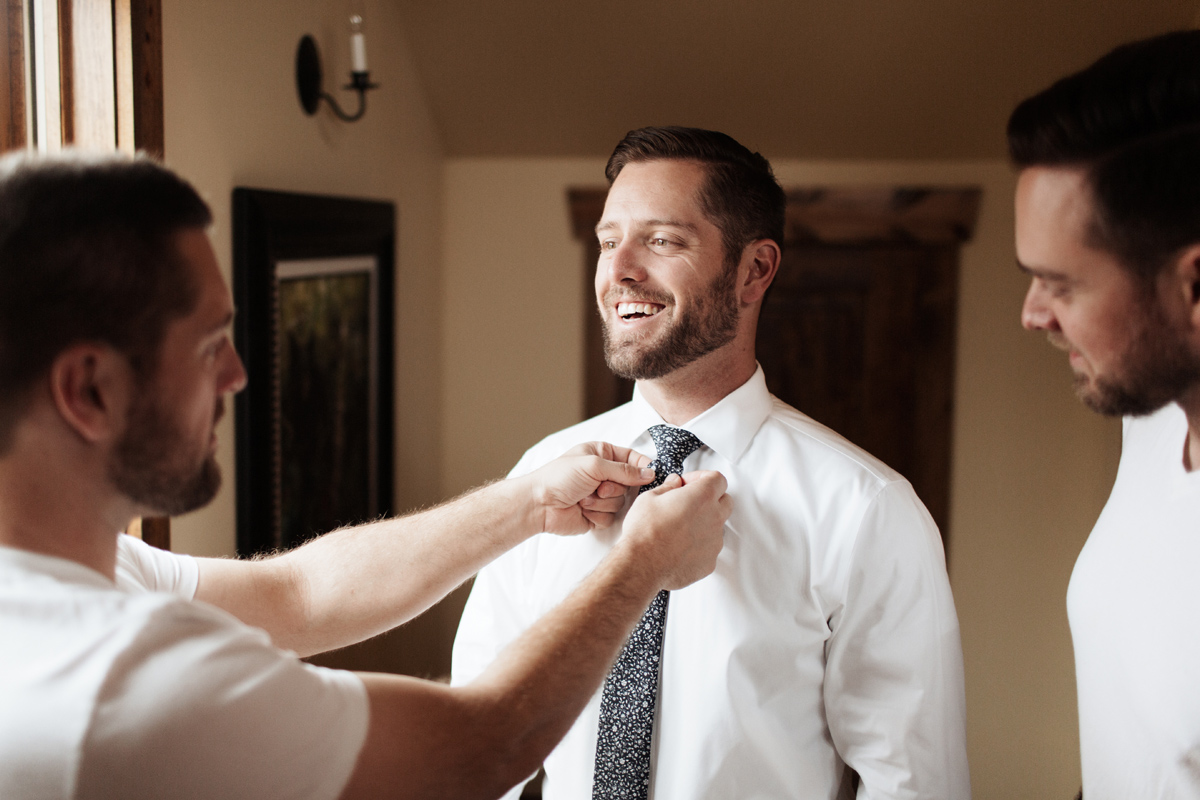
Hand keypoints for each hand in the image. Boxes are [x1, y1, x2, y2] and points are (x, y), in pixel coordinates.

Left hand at [523, 442, 655, 534]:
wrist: (540, 505)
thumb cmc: (559, 478)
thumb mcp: (593, 465)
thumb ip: (624, 469)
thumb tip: (649, 472)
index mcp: (602, 455)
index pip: (632, 458)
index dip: (642, 466)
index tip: (650, 474)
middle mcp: (603, 475)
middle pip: (630, 483)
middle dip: (614, 488)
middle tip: (598, 487)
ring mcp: (601, 495)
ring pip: (621, 502)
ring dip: (602, 502)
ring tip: (583, 499)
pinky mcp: (597, 514)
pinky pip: (611, 517)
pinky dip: (597, 514)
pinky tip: (582, 510)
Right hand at [619, 470, 730, 590]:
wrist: (642, 565)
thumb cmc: (644, 532)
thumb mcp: (650, 498)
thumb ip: (668, 487)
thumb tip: (674, 483)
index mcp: (702, 497)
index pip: (718, 479)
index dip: (702, 478)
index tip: (689, 483)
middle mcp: (714, 518)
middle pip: (725, 501)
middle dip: (710, 498)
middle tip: (690, 502)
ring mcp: (714, 542)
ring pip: (717, 526)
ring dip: (704, 523)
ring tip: (680, 528)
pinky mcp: (710, 562)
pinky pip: (710, 548)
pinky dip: (699, 546)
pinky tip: (679, 546)